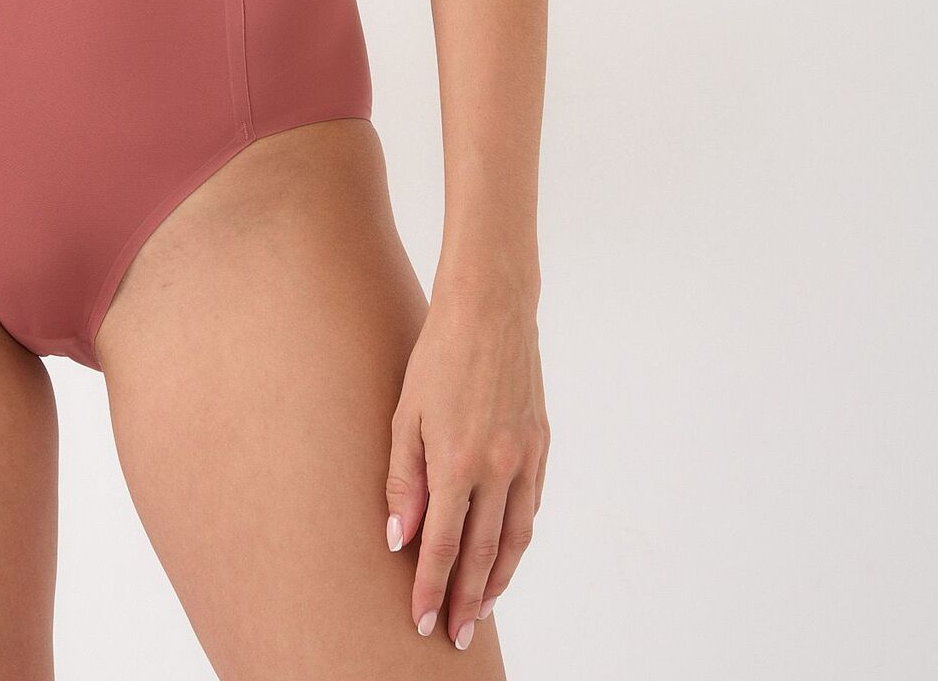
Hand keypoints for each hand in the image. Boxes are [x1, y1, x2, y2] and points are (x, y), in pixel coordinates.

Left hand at [385, 277, 549, 649]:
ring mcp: (526, 457)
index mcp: (458, 462)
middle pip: (485, 554)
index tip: (421, 620)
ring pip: (516, 538)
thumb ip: (404, 479)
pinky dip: (519, 537)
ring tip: (483, 608)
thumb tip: (400, 537)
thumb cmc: (439, 355)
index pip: (445, 545)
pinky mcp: (542, 443)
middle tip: (456, 635)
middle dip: (468, 600)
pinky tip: (507, 552)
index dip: (431, 587)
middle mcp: (499, 468)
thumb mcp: (406, 413)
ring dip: (500, 580)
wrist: (491, 307)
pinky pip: (532, 506)